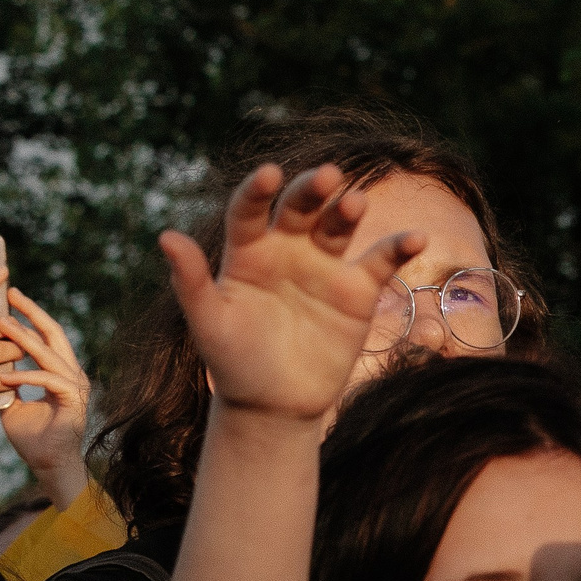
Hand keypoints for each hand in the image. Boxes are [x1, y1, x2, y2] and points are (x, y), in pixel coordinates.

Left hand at [0, 290, 92, 507]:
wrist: (48, 464)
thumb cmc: (31, 434)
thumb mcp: (10, 400)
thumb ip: (3, 380)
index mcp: (57, 370)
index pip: (44, 334)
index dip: (27, 315)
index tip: (6, 299)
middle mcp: (70, 373)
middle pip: (54, 334)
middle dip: (32, 312)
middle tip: (11, 294)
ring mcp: (75, 387)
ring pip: (52, 353)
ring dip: (26, 339)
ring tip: (3, 326)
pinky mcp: (73, 403)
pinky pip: (50, 381)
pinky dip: (28, 376)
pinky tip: (6, 375)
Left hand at [159, 163, 417, 424]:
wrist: (276, 405)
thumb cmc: (234, 363)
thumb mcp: (208, 323)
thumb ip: (190, 281)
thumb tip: (164, 235)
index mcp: (246, 252)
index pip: (251, 211)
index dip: (258, 191)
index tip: (268, 175)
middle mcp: (286, 250)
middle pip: (300, 209)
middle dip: (312, 191)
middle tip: (326, 177)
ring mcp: (324, 267)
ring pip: (338, 226)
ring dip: (348, 210)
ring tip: (355, 202)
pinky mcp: (357, 290)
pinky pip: (381, 261)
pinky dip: (399, 246)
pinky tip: (416, 237)